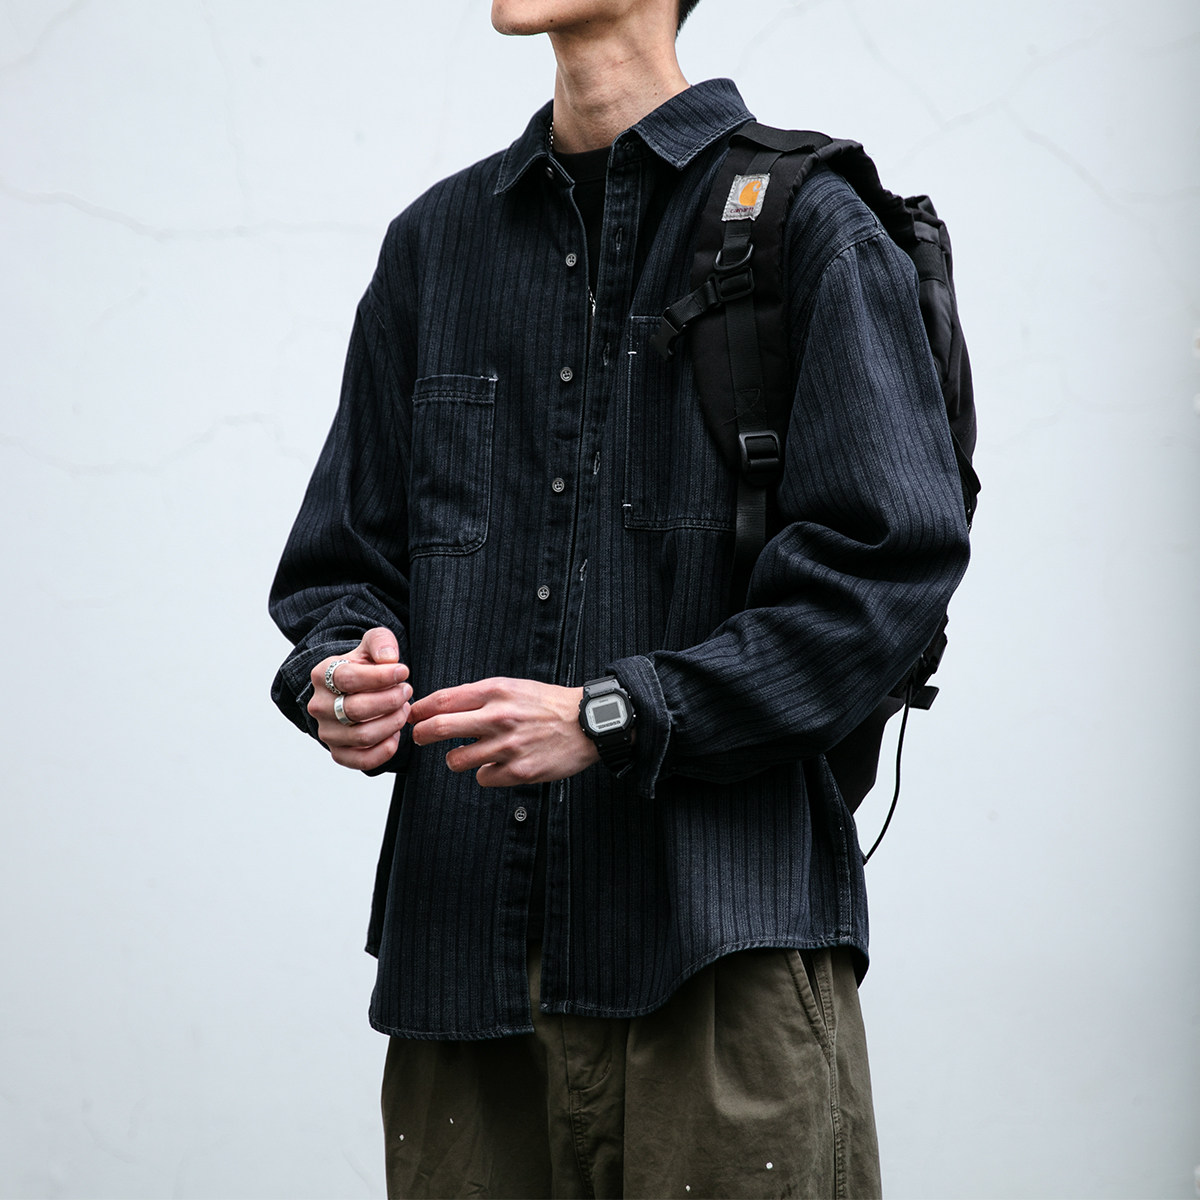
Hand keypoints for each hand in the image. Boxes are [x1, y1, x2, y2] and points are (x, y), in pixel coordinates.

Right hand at [308, 627, 411, 769]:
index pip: (347, 678)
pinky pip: (363, 761)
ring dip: (392, 723)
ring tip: (404, 709)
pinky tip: (396, 734)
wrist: (356, 690)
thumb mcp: (372, 644)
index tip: (404, 672)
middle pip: (356, 709)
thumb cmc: (366, 666)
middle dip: (390, 700)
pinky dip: (385, 750)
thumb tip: (389, 658)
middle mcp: (319, 706)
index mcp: (322, 676)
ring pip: (362, 736)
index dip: (380, 677)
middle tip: (407, 691)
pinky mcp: (339, 753)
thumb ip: (381, 642)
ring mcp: (327, 732)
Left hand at [409, 677, 597, 787]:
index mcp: (496, 692)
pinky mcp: (519, 771)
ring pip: (456, 760)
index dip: (420, 710)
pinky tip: (498, 764)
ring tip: (466, 754)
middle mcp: (499, 717)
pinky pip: (483, 778)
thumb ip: (479, 696)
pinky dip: (485, 773)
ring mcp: (509, 746)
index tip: (413, 716)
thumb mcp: (513, 687)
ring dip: (455, 758)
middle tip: (419, 737)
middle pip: (440, 728)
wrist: (587, 723)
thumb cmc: (547, 704)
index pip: (443, 700)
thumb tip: (440, 707)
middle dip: (421, 734)